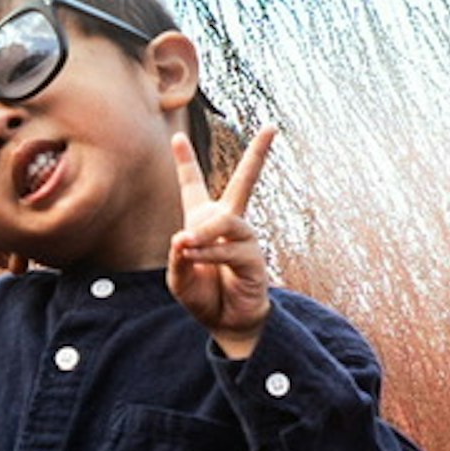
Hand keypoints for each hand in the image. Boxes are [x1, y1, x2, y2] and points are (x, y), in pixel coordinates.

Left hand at [166, 116, 279, 356]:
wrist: (226, 323)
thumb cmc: (203, 296)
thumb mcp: (179, 278)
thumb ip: (178, 257)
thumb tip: (184, 238)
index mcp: (204, 221)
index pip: (194, 186)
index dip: (186, 162)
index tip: (177, 137)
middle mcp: (227, 224)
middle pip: (245, 182)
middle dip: (258, 154)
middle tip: (272, 127)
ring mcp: (244, 239)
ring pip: (224, 222)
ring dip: (203, 233)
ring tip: (186, 243)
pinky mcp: (253, 258)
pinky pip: (229, 249)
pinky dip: (208, 253)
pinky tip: (195, 255)